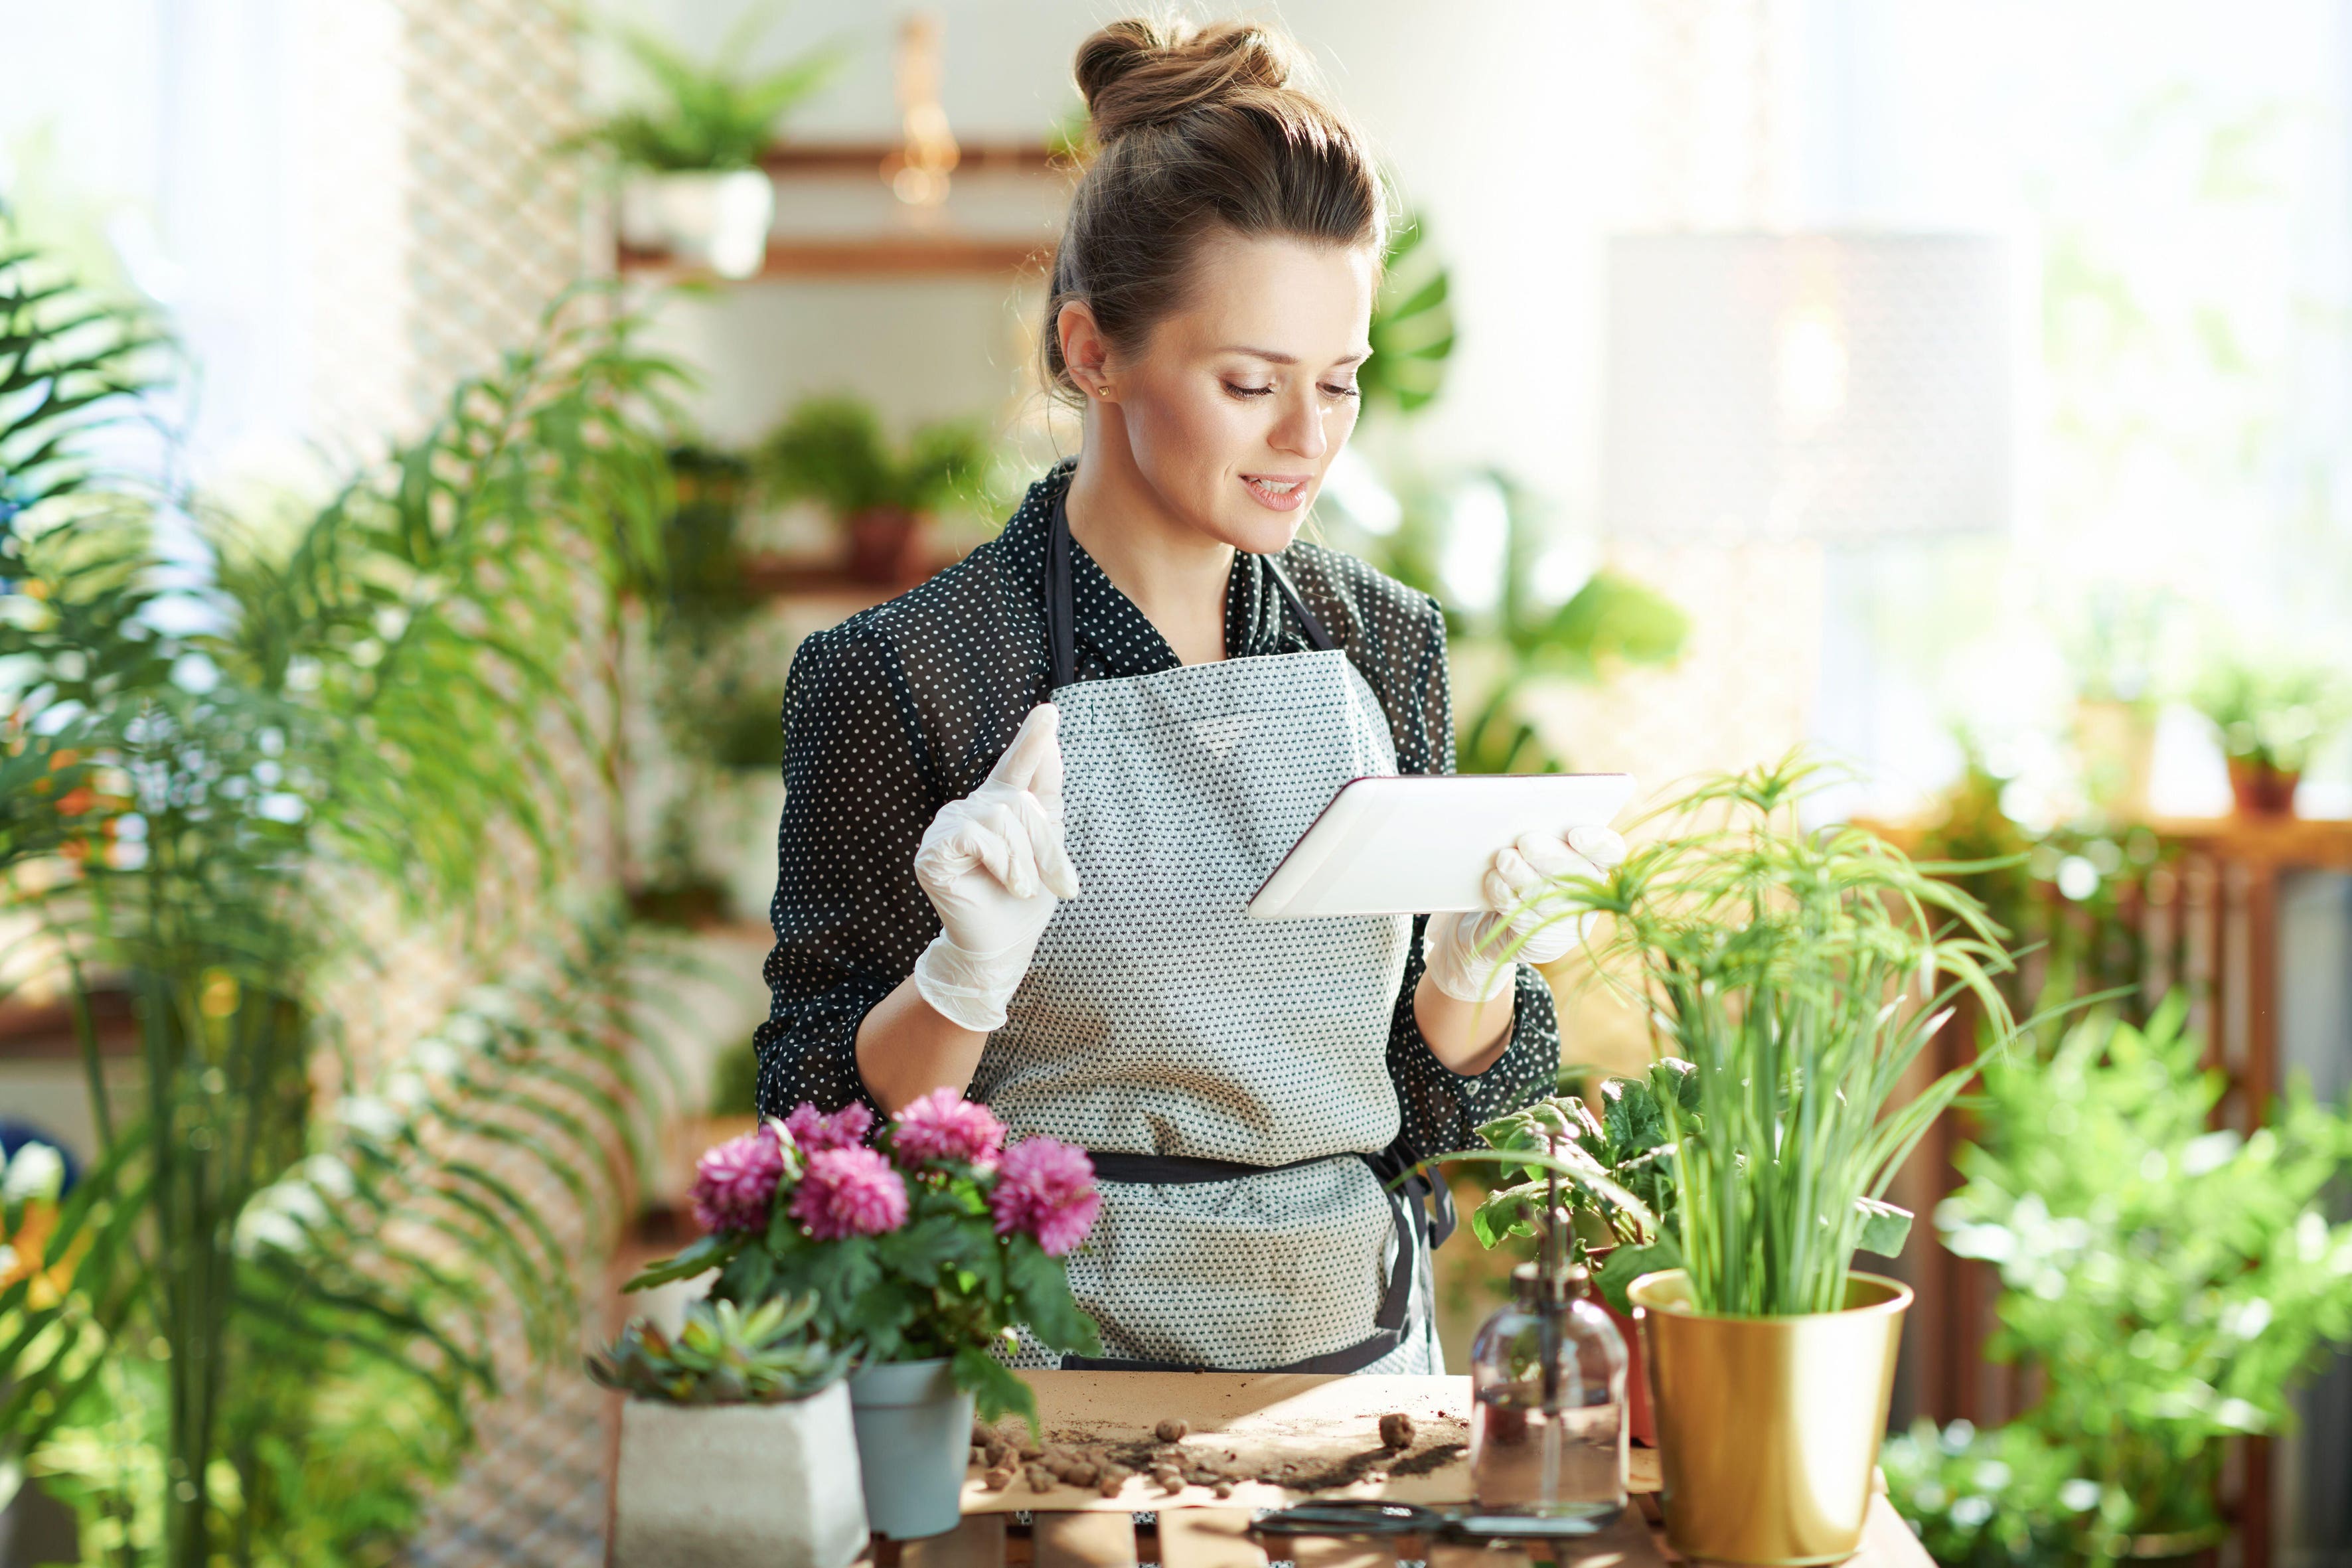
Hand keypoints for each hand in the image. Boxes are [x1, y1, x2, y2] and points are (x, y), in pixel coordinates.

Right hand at [910, 704, 1081, 1030]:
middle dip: (1045, 845)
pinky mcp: (932, 849)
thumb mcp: (1048, 843)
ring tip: (1024, 888)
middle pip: (1020, 801)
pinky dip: (1003, 864)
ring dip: (1026, 861)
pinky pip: (979, 837)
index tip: (1050, 711)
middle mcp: (969, 808)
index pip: (1016, 765)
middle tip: (1057, 882)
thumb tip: (1051, 738)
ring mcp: (946, 826)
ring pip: (1002, 818)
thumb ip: (1046, 792)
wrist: (1003, 944)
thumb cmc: (1025, 897)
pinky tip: (1004, 885)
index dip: (1032, 739)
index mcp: (997, 804)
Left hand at [1422, 826, 1626, 1002]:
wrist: (1495, 919)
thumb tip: (1525, 820)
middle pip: (1578, 874)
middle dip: (1551, 857)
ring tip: (1505, 858)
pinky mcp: (1541, 940)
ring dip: (1524, 875)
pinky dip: (1505, 893)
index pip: (1611, 852)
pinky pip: (1522, 915)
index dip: (1598, 843)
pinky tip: (1495, 878)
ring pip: (1548, 896)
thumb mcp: (1536, 846)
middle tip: (1527, 841)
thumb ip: (1541, 833)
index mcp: (1596, 863)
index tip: (1575, 834)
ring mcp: (1566, 919)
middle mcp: (1589, 893)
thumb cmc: (1522, 866)